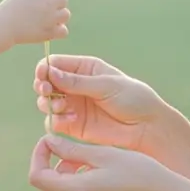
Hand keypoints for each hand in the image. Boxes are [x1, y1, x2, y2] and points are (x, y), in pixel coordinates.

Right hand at [0, 0, 69, 46]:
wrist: (3, 25)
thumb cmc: (10, 9)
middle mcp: (48, 2)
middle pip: (63, 0)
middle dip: (57, 5)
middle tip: (46, 11)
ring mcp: (50, 17)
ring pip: (66, 15)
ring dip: (59, 17)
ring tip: (48, 21)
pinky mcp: (49, 32)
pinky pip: (64, 31)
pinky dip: (59, 31)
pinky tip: (50, 31)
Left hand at [28, 133, 184, 190]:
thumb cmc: (138, 171)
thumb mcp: (104, 154)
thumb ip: (72, 149)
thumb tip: (48, 141)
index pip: (37, 176)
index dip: (38, 155)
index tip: (50, 141)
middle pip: (47, 187)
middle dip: (52, 166)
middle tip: (71, 149)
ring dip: (65, 176)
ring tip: (88, 160)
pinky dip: (78, 188)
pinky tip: (99, 175)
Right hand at [34, 54, 165, 153]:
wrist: (146, 126)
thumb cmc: (132, 98)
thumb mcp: (106, 85)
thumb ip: (78, 82)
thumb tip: (50, 72)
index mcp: (85, 68)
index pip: (56, 63)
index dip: (45, 68)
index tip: (43, 74)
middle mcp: (75, 85)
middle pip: (46, 82)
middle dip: (42, 86)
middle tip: (47, 91)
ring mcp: (73, 105)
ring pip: (46, 102)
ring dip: (48, 103)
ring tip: (62, 106)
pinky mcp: (73, 125)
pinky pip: (54, 121)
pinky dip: (56, 120)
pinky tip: (70, 119)